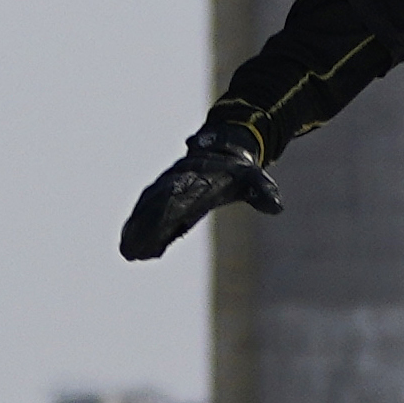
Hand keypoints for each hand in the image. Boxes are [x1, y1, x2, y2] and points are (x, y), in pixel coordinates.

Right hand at [118, 141, 282, 262]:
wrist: (221, 150)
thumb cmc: (237, 171)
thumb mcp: (253, 179)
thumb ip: (262, 192)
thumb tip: (277, 206)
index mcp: (198, 181)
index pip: (178, 200)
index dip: (165, 219)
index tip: (155, 238)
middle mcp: (177, 183)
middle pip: (156, 207)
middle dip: (144, 228)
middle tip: (130, 251)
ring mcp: (168, 188)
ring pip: (148, 209)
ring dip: (136, 228)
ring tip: (126, 252)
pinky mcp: (164, 195)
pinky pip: (147, 210)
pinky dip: (137, 224)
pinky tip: (130, 244)